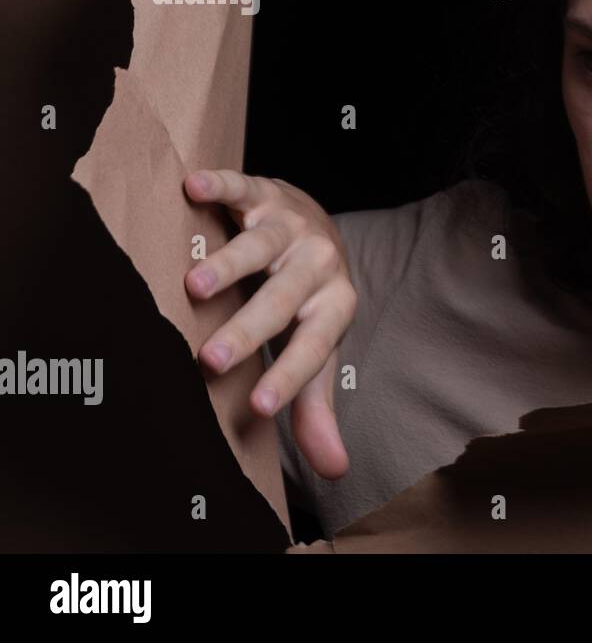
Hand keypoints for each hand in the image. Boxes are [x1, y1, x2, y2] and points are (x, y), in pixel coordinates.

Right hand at [183, 169, 354, 479]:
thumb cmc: (309, 300)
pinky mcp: (264, 193)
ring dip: (229, 264)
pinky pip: (243, 186)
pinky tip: (192, 187)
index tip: (257, 405)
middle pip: (282, 300)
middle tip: (211, 359)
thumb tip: (335, 468)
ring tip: (194, 286)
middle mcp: (317, 264)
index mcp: (334, 306)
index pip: (312, 347)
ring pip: (260, 245)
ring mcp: (290, 226)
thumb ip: (317, 404)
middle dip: (248, 330)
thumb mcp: (317, 347)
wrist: (319, 225)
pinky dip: (220, 185)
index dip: (288, 377)